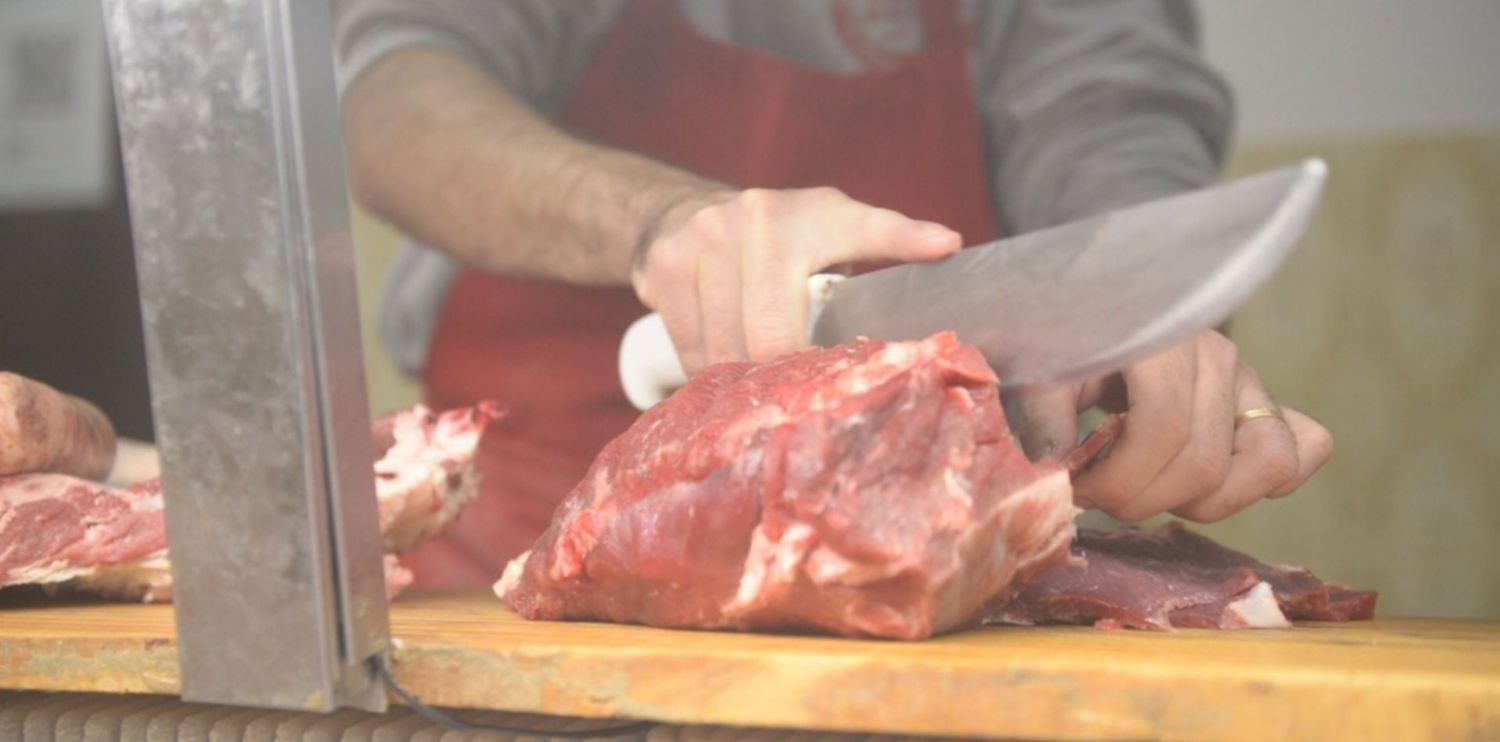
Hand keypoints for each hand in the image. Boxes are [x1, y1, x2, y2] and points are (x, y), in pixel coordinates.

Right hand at [631, 187, 961, 373]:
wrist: (681, 211)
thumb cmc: (776, 237)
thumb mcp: (832, 230)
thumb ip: (886, 244)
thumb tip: (948, 252)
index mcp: (819, 214)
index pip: (869, 228)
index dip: (906, 238)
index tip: (943, 246)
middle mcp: (762, 219)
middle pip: (775, 334)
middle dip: (784, 375)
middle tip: (796, 399)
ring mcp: (707, 239)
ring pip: (726, 349)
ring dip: (742, 381)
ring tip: (758, 391)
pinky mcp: (666, 264)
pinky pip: (690, 347)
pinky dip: (705, 373)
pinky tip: (719, 371)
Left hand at [1008, 330, 1332, 521]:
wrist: (1101, 309)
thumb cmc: (1069, 342)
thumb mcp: (1042, 367)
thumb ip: (1044, 412)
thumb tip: (1056, 462)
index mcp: (1163, 342)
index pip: (1165, 429)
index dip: (1121, 479)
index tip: (1080, 489)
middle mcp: (1219, 357)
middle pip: (1205, 463)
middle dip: (1145, 499)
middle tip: (1102, 494)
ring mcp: (1250, 379)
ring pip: (1265, 465)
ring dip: (1203, 502)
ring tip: (1152, 489)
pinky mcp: (1265, 402)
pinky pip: (1302, 449)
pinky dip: (1265, 482)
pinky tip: (1211, 485)